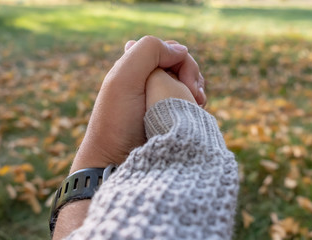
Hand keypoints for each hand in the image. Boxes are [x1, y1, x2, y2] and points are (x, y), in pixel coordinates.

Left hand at [70, 36, 205, 172]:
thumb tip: (181, 51)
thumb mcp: (123, 78)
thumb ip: (149, 51)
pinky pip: (188, 102)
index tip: (185, 83)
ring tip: (196, 106)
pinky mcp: (167, 115)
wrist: (115, 161)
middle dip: (193, 77)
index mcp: (136, 65)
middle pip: (183, 66)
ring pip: (188, 83)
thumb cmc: (117, 122)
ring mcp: (159, 98)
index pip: (170, 50)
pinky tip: (194, 113)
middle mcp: (148, 79)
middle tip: (196, 97)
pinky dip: (195, 105)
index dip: (182, 62)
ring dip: (196, 91)